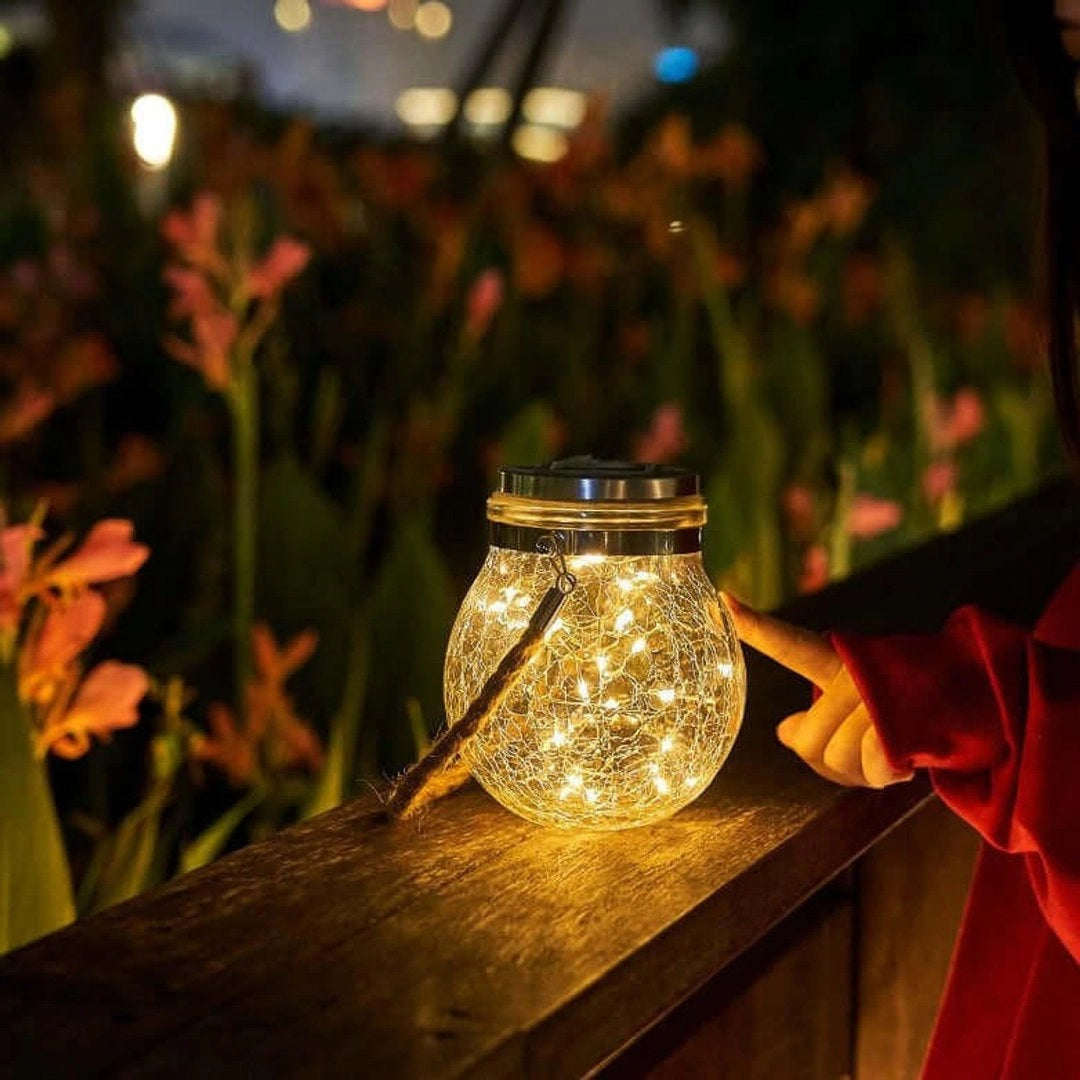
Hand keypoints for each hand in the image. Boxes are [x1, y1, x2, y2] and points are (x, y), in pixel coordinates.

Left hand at [723, 593, 913, 788]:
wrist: (983, 704)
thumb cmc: (907, 711)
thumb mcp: (855, 713)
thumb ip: (816, 723)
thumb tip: (784, 732)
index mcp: (838, 662)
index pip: (789, 646)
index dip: (756, 628)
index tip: (722, 599)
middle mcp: (855, 670)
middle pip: (806, 742)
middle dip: (831, 760)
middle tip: (866, 751)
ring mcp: (880, 693)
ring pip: (836, 758)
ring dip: (861, 771)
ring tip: (887, 752)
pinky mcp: (906, 719)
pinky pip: (872, 763)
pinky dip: (886, 771)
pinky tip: (904, 758)